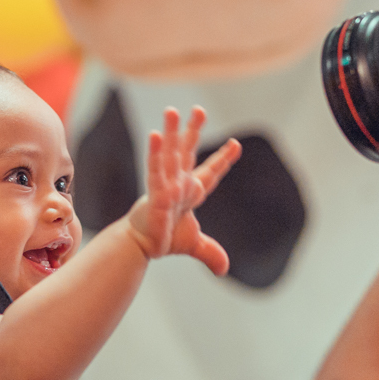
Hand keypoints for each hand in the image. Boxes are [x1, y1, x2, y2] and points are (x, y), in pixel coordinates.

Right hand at [125, 106, 240, 272]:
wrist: (142, 247)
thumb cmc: (164, 238)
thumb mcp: (193, 243)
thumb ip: (210, 252)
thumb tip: (223, 269)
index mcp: (189, 190)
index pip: (209, 171)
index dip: (223, 159)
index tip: (236, 145)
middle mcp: (178, 182)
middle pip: (188, 151)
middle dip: (193, 130)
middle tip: (199, 110)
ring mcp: (166, 184)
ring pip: (171, 154)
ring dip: (173, 131)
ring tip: (172, 110)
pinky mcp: (155, 192)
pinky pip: (156, 169)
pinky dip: (156, 152)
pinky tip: (157, 135)